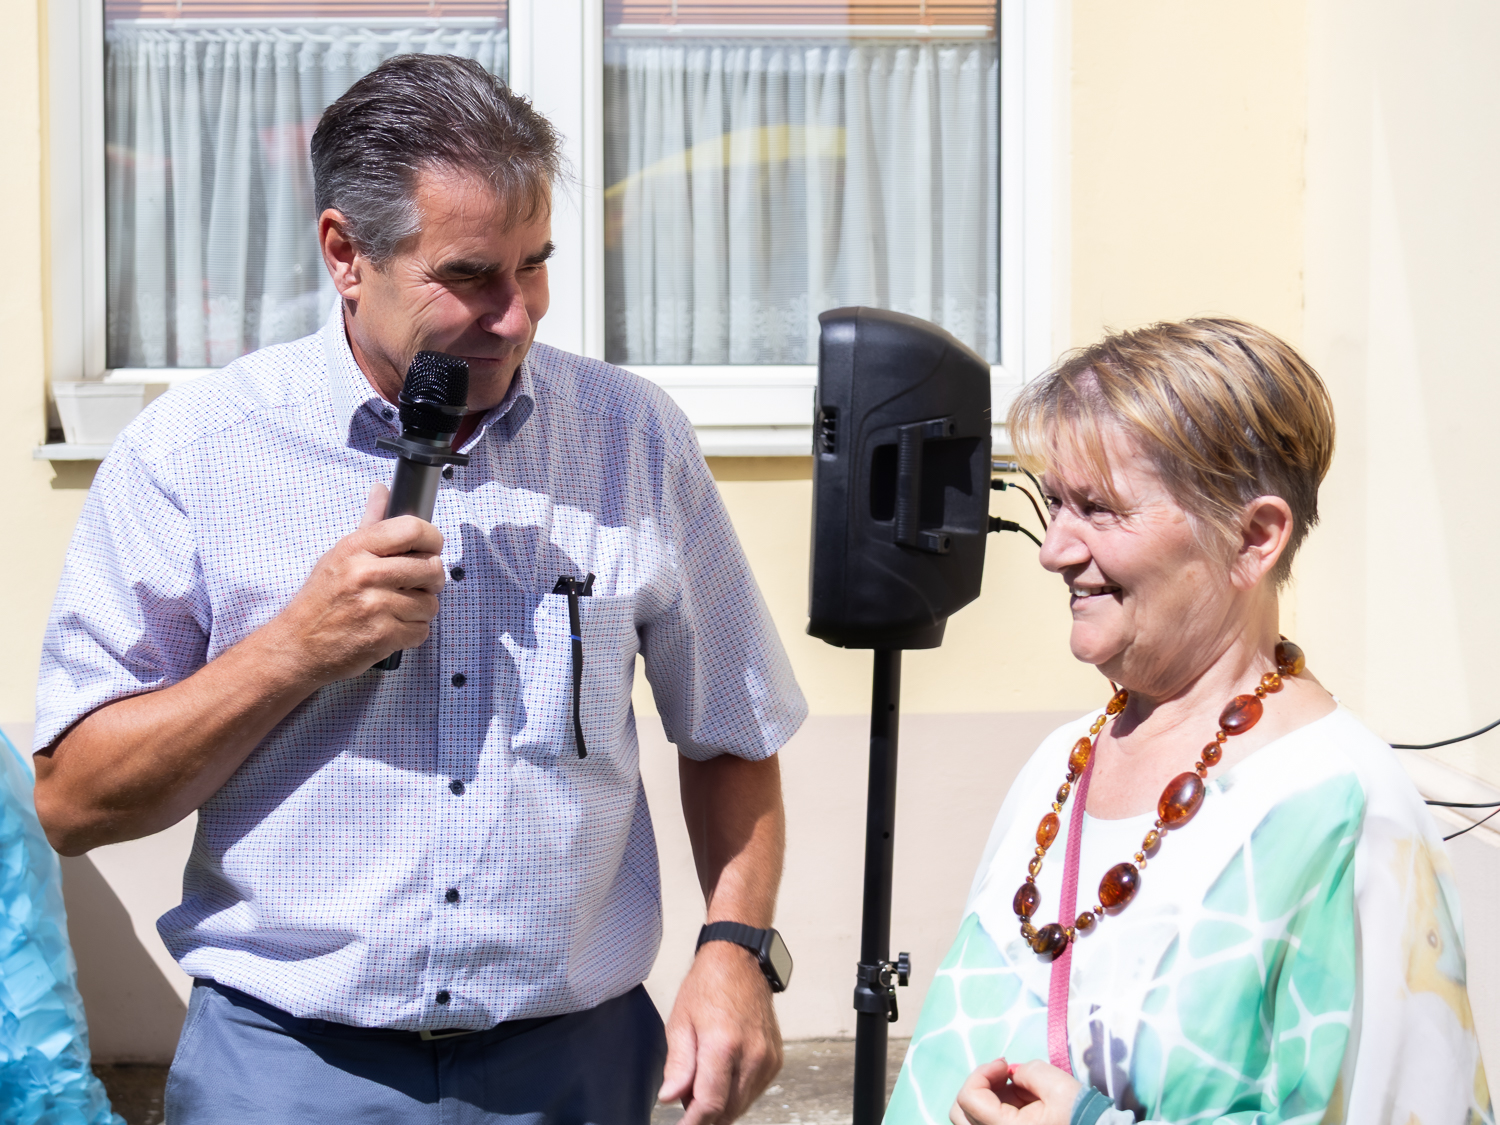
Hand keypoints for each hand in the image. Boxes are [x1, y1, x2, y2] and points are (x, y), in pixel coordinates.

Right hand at [269, 484, 445, 684]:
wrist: (297, 645)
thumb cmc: (320, 599)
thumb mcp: (339, 554)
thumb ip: (369, 522)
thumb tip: (382, 490)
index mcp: (356, 548)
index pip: (413, 528)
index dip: (432, 539)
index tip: (430, 549)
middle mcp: (365, 574)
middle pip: (431, 567)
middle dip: (431, 579)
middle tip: (417, 584)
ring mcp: (375, 606)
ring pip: (430, 603)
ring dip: (421, 609)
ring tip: (398, 609)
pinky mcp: (382, 635)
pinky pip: (422, 630)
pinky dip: (412, 632)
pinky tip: (393, 628)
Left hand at [658, 940, 781, 1124]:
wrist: (739, 960)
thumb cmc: (709, 985)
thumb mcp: (680, 1023)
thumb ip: (678, 1065)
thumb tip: (670, 1098)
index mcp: (723, 1045)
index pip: (710, 1105)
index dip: (693, 1124)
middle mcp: (751, 1054)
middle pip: (728, 1111)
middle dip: (704, 1114)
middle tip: (686, 1098)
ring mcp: (767, 1058)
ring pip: (742, 1105)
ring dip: (721, 1105)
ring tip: (703, 1080)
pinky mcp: (775, 1059)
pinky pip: (755, 1091)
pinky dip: (737, 1093)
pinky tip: (723, 1076)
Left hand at [950, 1058, 1080, 1124]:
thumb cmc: (1081, 1116)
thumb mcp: (1057, 1085)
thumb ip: (1027, 1071)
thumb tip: (1010, 1074)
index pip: (968, 1098)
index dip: (981, 1072)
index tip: (1005, 1063)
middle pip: (960, 1112)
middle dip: (979, 1085)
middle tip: (1003, 1074)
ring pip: (971, 1119)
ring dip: (986, 1096)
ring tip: (1013, 1086)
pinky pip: (987, 1122)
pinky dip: (995, 1106)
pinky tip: (1017, 1099)